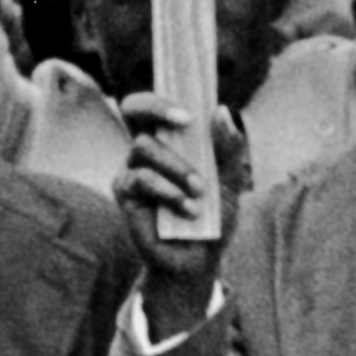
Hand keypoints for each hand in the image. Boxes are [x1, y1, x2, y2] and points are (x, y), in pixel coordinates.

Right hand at [115, 92, 246, 332]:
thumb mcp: (230, 182)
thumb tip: (220, 111)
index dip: (163, 97)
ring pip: (144, 147)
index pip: (156, 104)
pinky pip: (141, 179)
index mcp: (170, 139)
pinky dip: (168, 191)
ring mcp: (132, 169)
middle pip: (134, 108)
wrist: (199, 259)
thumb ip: (227, 149)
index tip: (189, 111)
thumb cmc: (213, 217)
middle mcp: (146, 148)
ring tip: (200, 192)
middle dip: (157, 107)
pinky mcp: (124, 193)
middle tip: (185, 121)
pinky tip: (187, 209)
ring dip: (178, 167)